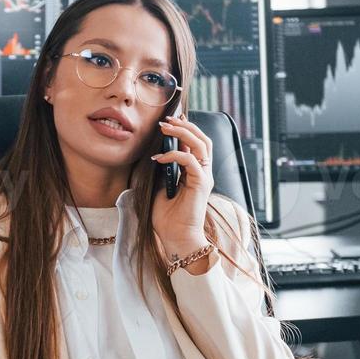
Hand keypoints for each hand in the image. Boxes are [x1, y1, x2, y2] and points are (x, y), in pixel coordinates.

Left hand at [151, 112, 214, 254]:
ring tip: (165, 128)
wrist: (176, 238)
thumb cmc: (167, 218)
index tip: (170, 119)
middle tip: (166, 120)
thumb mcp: (160, 187)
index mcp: (196, 172)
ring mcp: (204, 177)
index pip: (196, 144)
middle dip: (185, 125)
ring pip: (201, 145)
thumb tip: (155, 152)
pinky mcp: (201, 184)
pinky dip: (175, 154)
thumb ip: (163, 170)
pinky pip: (191, 161)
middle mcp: (203, 172)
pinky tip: (159, 158)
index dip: (186, 128)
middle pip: (202, 139)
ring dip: (183, 133)